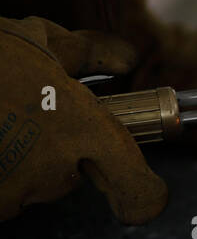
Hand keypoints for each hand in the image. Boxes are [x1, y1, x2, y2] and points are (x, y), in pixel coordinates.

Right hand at [0, 17, 167, 223]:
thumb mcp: (40, 41)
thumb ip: (91, 52)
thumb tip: (127, 58)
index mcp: (83, 133)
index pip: (136, 190)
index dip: (142, 196)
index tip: (143, 198)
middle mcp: (53, 171)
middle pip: (68, 176)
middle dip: (53, 151)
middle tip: (22, 115)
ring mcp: (12, 192)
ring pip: (27, 185)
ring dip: (15, 161)